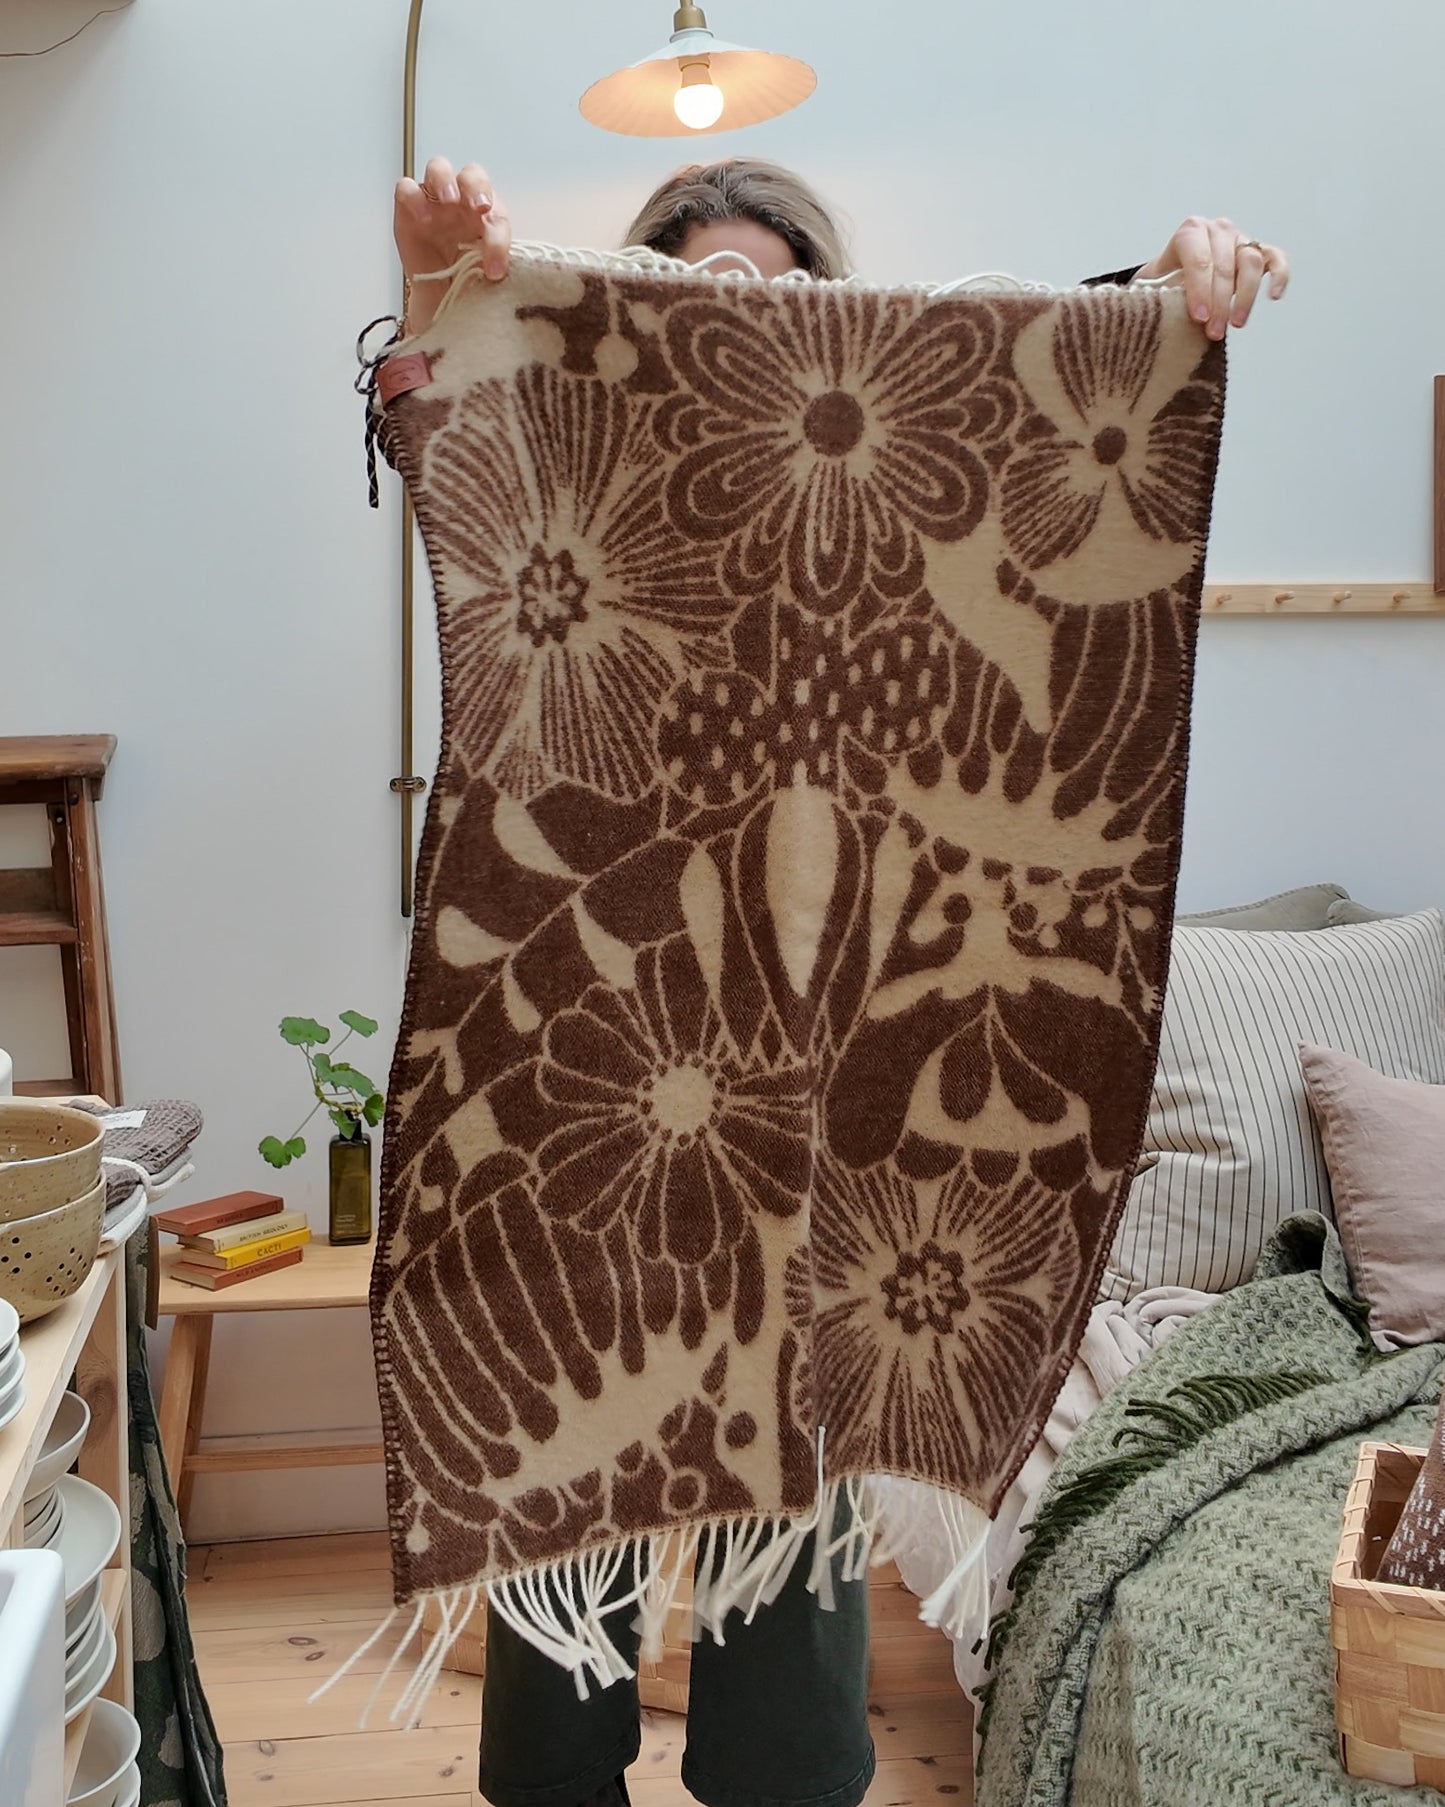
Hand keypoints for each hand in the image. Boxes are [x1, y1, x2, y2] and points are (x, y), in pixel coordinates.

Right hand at [393, 157, 511, 332]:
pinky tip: (423, 217)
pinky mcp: (407, 206)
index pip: (497, 210)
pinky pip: (406, 188)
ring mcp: (433, 199)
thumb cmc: (463, 273)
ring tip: (448, 199)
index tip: (496, 265)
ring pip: (438, 168)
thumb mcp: (482, 268)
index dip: (499, 236)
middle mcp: (461, 198)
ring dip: (445, 180)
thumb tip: (499, 270)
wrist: (438, 292)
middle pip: (471, 174)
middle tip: (481, 208)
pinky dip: (414, 197)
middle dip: (478, 188)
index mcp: (485, 210)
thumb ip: (493, 261)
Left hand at [1136, 217, 1289, 339]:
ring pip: (1250, 262)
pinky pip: (1277, 259)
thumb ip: (1149, 292)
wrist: (1175, 280)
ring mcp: (1241, 239)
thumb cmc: (1162, 285)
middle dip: (1219, 301)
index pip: (1198, 257)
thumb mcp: (1149, 286)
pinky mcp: (1260, 252)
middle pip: (1224, 264)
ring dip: (1245, 296)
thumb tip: (1143, 310)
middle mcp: (1218, 230)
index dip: (1199, 288)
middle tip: (1213, 332)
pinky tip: (1274, 296)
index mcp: (1190, 232)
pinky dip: (1280, 275)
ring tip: (1236, 324)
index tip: (1199, 317)